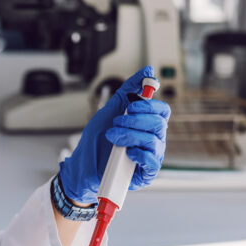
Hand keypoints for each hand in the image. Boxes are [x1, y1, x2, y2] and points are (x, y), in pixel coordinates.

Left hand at [58, 66, 170, 203]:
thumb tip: (147, 72)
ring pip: (154, 141)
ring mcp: (150, 157)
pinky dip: (139, 154)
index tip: (131, 106)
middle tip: (116, 123)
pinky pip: (152, 162)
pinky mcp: (145, 173)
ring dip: (130, 135)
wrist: (82, 165)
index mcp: (147, 124)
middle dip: (135, 120)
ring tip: (112, 137)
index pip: (162, 111)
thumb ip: (128, 91)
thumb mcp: (110, 110)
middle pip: (160, 124)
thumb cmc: (97, 139)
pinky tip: (127, 152)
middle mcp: (153, 140)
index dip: (150, 105)